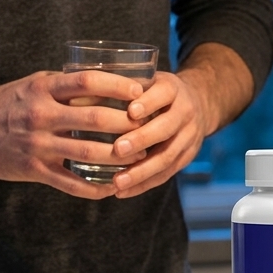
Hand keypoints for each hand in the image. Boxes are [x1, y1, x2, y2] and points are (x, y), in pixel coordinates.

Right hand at [0, 70, 148, 198]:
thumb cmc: (8, 103)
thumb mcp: (34, 85)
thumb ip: (66, 85)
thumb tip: (108, 81)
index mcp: (43, 89)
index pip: (87, 82)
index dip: (117, 86)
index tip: (139, 91)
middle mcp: (41, 115)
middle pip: (95, 119)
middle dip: (127, 125)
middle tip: (149, 127)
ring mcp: (38, 145)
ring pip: (88, 153)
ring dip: (119, 158)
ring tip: (140, 158)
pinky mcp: (34, 170)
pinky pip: (71, 183)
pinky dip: (96, 188)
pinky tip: (114, 187)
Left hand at [109, 69, 214, 198]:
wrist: (197, 104)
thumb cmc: (155, 91)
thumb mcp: (144, 81)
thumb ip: (118, 90)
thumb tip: (75, 102)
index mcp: (173, 89)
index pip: (164, 95)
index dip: (149, 104)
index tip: (130, 112)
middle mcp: (185, 112)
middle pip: (167, 128)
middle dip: (142, 139)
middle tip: (118, 149)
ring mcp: (189, 137)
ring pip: (167, 157)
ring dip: (141, 171)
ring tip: (117, 181)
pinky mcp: (186, 157)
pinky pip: (166, 174)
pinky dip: (143, 184)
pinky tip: (122, 191)